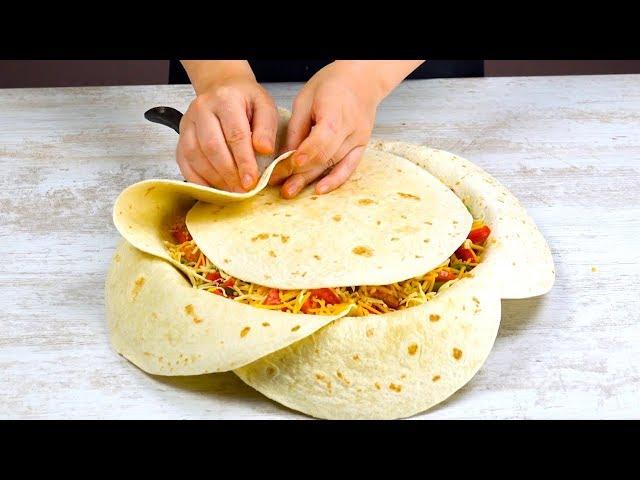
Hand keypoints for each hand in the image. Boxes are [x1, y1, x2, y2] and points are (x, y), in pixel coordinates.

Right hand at [177, 61, 277, 191]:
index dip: (244, 161)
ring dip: (213, 178)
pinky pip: (184, 161)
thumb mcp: (264, 106)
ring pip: (195, 155)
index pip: (235, 134)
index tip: (252, 181)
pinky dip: (197, 179)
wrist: (222, 88)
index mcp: (226, 99)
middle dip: (228, 173)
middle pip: (212, 147)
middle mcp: (202, 108)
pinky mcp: (181, 136)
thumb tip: (265, 150)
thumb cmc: (246, 100)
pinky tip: (212, 189)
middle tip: (242, 192)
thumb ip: (266, 127)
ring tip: (231, 192)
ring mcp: (188, 122)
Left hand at [269, 60, 423, 197]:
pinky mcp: (362, 147)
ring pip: (333, 164)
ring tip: (290, 191)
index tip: (291, 164)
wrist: (362, 80)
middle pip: (325, 155)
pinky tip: (320, 191)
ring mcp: (359, 139)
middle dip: (300, 172)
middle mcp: (351, 127)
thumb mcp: (305, 99)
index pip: (323, 137)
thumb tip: (284, 155)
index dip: (307, 152)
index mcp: (336, 110)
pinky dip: (335, 181)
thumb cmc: (331, 85)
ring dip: (310, 179)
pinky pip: (349, 168)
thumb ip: (296, 128)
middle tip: (279, 184)